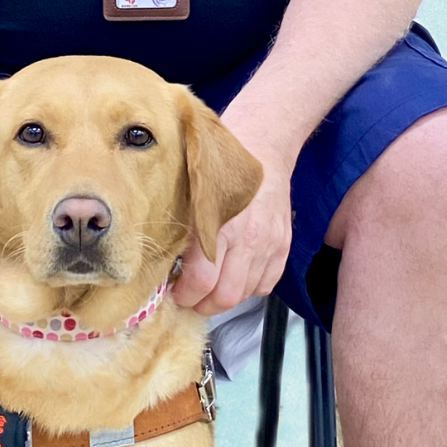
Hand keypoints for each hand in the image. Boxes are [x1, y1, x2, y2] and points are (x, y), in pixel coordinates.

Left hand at [172, 158, 293, 316]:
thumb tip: (163, 260)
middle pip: (225, 295)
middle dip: (203, 303)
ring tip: (210, 287)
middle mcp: (247, 237)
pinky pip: (266, 283)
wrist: (263, 142)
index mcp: (217, 222)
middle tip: (190, 296)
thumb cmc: (219, 162)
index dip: (185, 294)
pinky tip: (235, 275)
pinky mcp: (283, 244)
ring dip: (225, 297)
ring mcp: (269, 242)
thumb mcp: (190, 190)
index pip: (201, 280)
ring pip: (246, 293)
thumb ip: (179, 225)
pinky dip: (249, 287)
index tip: (174, 291)